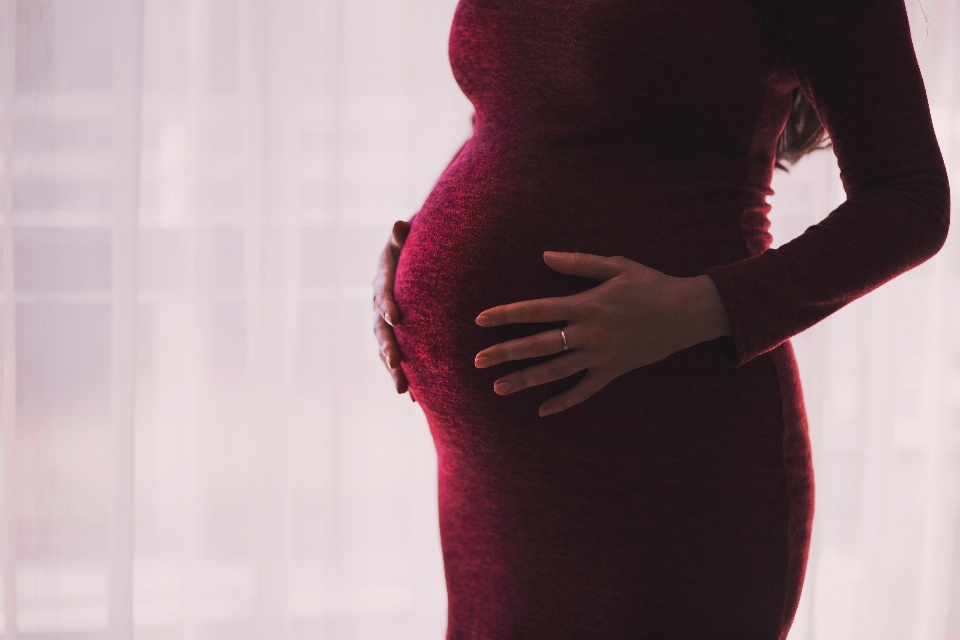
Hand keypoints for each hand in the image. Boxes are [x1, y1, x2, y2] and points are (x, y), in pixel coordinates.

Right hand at [373, 220, 415, 400]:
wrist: (414, 259)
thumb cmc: (413, 246)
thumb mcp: (407, 237)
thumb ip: (403, 235)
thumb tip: (400, 223)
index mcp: (382, 281)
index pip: (382, 294)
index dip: (386, 305)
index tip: (395, 317)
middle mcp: (379, 306)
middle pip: (380, 330)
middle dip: (388, 347)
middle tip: (396, 363)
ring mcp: (386, 325)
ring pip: (386, 350)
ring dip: (394, 371)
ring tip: (404, 390)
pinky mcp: (398, 337)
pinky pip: (399, 359)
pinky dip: (406, 377)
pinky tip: (416, 398)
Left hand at [474, 252, 730, 416]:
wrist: (688, 312)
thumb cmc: (651, 284)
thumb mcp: (615, 265)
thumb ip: (578, 263)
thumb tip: (544, 256)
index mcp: (585, 305)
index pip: (536, 310)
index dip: (506, 315)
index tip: (480, 320)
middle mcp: (588, 333)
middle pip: (538, 345)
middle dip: (506, 352)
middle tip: (477, 361)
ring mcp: (601, 355)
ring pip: (556, 371)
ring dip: (526, 380)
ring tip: (498, 387)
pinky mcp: (614, 371)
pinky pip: (585, 391)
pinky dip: (564, 402)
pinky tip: (543, 411)